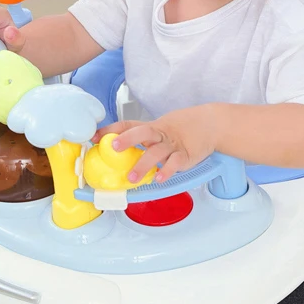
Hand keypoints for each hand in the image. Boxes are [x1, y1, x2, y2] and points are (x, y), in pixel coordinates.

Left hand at [93, 105, 215, 183]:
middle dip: (126, 139)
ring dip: (143, 164)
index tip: (93, 136)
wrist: (210, 124)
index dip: (110, 130)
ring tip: (132, 177)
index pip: (127, 125)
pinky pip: (175, 163)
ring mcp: (172, 145)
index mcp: (151, 127)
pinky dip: (166, 171)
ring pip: (156, 152)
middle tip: (113, 147)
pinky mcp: (185, 155)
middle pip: (142, 133)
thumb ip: (143, 139)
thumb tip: (117, 150)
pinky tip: (158, 178)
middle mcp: (160, 135)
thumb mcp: (160, 129)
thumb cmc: (181, 128)